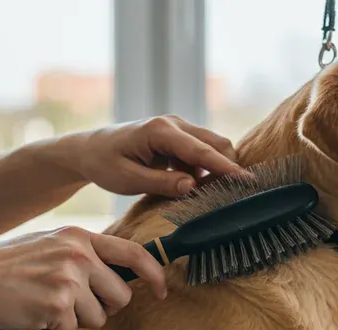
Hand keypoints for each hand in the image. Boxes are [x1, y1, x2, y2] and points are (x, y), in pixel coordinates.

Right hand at [0, 226, 167, 329]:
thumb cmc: (9, 267)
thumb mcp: (50, 245)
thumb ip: (84, 255)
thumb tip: (123, 277)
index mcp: (80, 237)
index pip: (133, 253)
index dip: (154, 274)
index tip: (162, 291)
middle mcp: (79, 255)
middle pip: (121, 296)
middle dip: (102, 308)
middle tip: (71, 304)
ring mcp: (69, 280)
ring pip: (98, 319)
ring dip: (75, 321)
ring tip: (45, 306)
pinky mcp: (57, 306)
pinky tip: (33, 315)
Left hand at [71, 115, 247, 196]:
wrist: (89, 150)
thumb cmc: (105, 164)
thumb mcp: (128, 179)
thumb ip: (161, 183)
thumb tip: (193, 187)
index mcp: (161, 131)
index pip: (202, 151)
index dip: (227, 168)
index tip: (248, 182)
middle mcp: (174, 123)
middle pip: (216, 143)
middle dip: (228, 168)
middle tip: (233, 196)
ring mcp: (177, 128)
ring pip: (211, 148)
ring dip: (215, 171)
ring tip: (210, 197)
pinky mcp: (178, 138)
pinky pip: (200, 154)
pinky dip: (204, 171)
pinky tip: (194, 189)